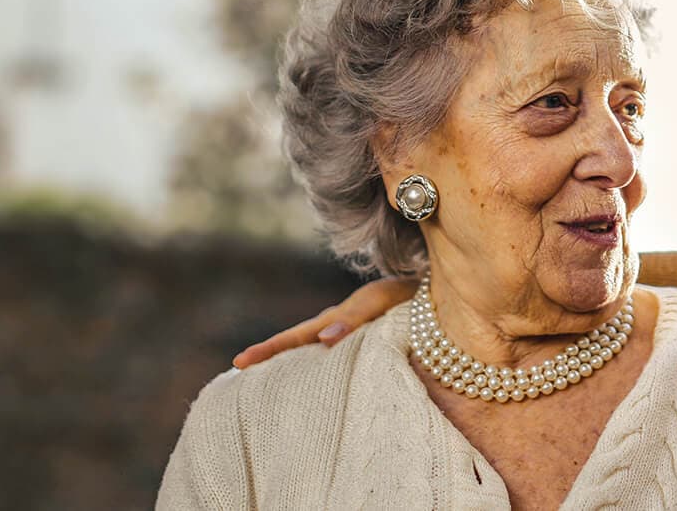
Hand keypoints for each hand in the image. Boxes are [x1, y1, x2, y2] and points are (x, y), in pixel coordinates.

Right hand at [231, 277, 416, 367]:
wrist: (438, 292)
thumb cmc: (409, 294)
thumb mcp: (380, 301)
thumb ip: (353, 318)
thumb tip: (321, 340)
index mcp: (337, 319)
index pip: (295, 337)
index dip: (268, 349)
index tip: (239, 362)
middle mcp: (339, 329)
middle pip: (298, 345)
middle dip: (269, 358)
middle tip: (238, 371)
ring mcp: (351, 337)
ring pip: (314, 353)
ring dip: (291, 365)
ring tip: (264, 384)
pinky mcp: (368, 346)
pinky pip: (338, 360)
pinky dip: (319, 370)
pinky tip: (314, 385)